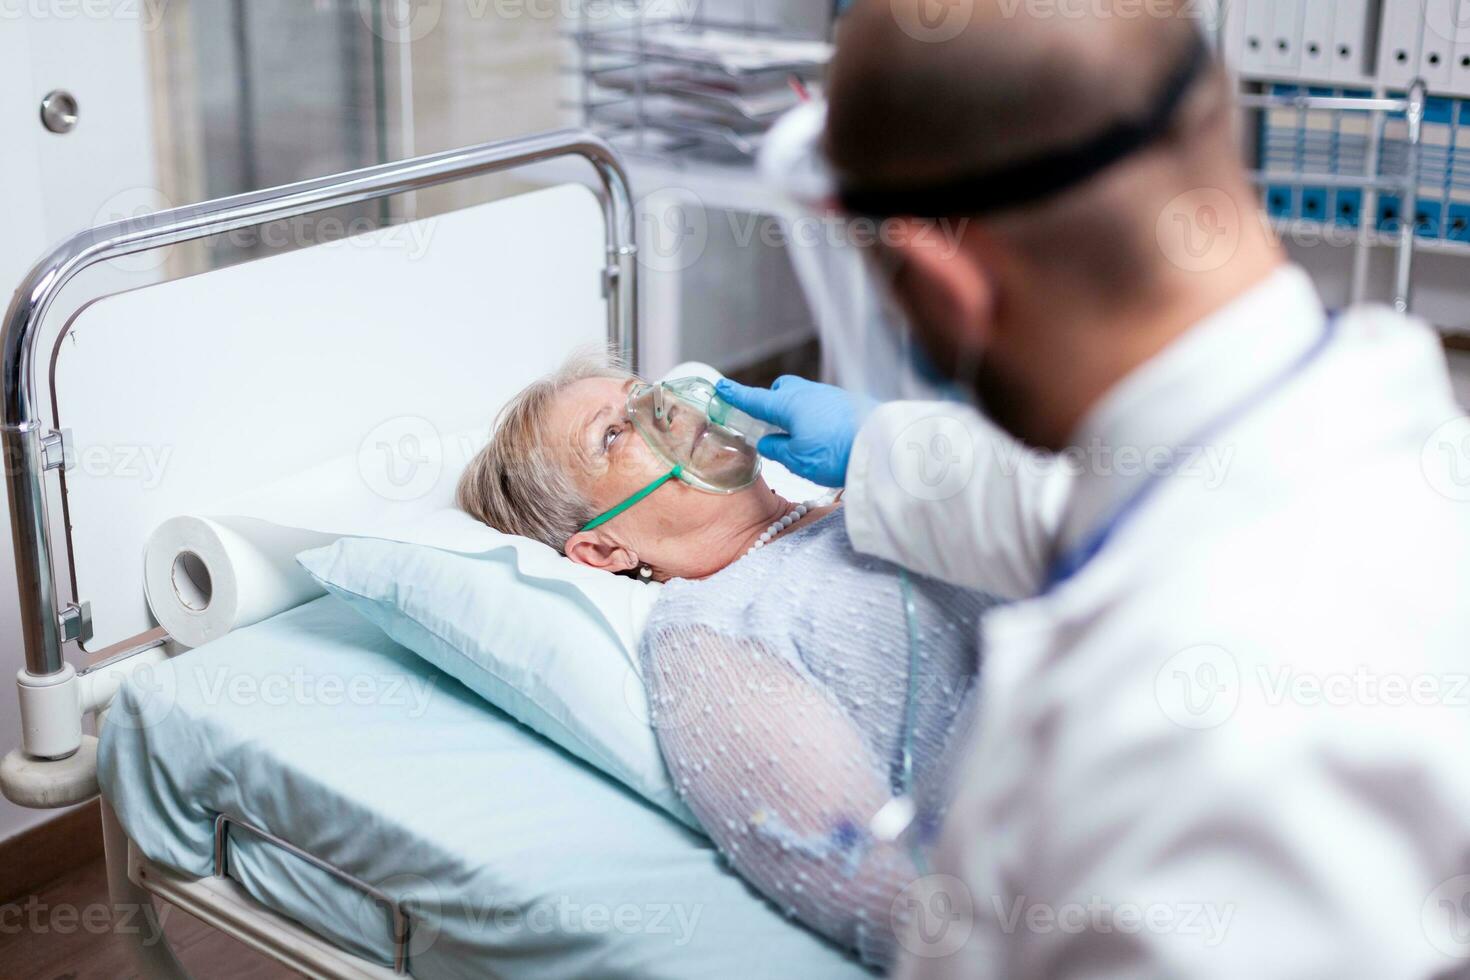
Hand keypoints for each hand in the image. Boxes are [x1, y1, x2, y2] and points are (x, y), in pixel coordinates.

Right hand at [714, 376, 874, 487]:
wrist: (883, 446)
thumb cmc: (835, 453)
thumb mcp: (796, 459)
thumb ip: (777, 449)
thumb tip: (768, 441)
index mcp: (787, 404)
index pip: (754, 398)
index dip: (736, 395)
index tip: (721, 387)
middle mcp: (807, 394)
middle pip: (782, 390)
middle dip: (773, 401)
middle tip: (771, 424)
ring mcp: (830, 395)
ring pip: (805, 398)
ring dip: (798, 413)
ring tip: (802, 438)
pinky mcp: (849, 403)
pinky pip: (824, 405)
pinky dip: (817, 417)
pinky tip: (825, 436)